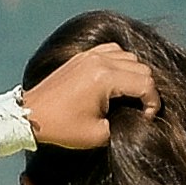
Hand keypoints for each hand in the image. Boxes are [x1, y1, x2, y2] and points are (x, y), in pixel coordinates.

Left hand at [23, 40, 158, 150]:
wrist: (32, 114)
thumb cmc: (63, 127)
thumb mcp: (99, 134)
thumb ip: (126, 123)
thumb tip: (138, 115)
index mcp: (105, 78)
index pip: (146, 84)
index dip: (153, 104)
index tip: (146, 118)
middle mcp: (100, 61)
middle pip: (142, 68)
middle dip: (147, 90)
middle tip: (139, 109)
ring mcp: (91, 55)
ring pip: (130, 57)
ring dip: (135, 76)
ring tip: (129, 96)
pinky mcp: (83, 56)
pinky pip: (113, 50)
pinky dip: (122, 63)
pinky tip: (117, 80)